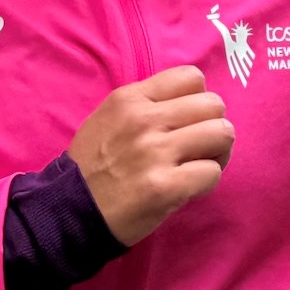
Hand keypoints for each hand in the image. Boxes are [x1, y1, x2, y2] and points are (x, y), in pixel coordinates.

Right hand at [68, 65, 233, 245]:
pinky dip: (206, 181)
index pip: (192, 77)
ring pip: (221, 134)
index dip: (197, 100)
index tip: (188, 120)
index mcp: (131, 99)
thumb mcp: (109, 118)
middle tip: (199, 147)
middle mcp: (144, 120)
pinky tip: (189, 188)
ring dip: (217, 153)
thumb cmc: (92, 166)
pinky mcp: (165, 187)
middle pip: (214, 105)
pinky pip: (212, 172)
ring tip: (199, 166)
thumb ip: (147, 104)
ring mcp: (155, 153)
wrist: (69, 211)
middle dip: (213, 127)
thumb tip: (190, 103)